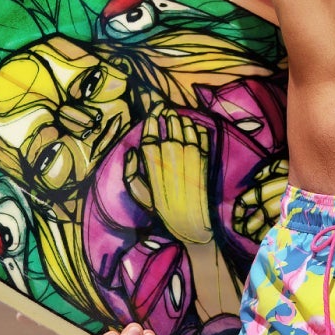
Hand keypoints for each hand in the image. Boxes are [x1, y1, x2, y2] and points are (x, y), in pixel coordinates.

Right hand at [127, 112, 213, 244]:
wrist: (191, 223)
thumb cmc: (161, 210)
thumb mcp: (139, 195)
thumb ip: (130, 173)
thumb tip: (131, 151)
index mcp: (153, 161)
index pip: (151, 132)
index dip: (151, 119)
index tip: (153, 113)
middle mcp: (172, 154)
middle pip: (170, 125)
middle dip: (168, 116)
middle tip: (166, 110)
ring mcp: (190, 155)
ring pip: (186, 127)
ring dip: (182, 119)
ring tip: (178, 118)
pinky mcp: (205, 159)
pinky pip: (201, 137)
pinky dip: (197, 129)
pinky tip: (193, 128)